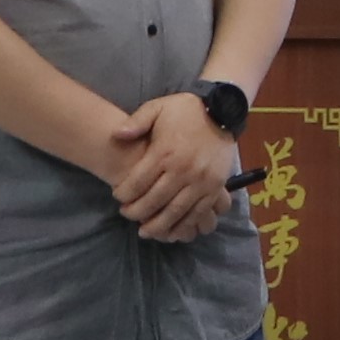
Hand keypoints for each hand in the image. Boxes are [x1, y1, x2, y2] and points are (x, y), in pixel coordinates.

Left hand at [107, 92, 244, 241]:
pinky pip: (197, 213)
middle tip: (126, 214)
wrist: (222, 112)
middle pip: (154, 201)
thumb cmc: (186, 111)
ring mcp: (201, 181)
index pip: (138, 181)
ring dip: (158, 226)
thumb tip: (117, 134)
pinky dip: (183, 226)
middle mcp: (183, 170)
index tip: (117, 196)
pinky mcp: (214, 188)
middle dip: (136, 212)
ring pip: (175, 212)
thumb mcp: (158, 107)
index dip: (124, 193)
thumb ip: (137, 121)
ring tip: (145, 231)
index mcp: (165, 151)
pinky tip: (171, 231)